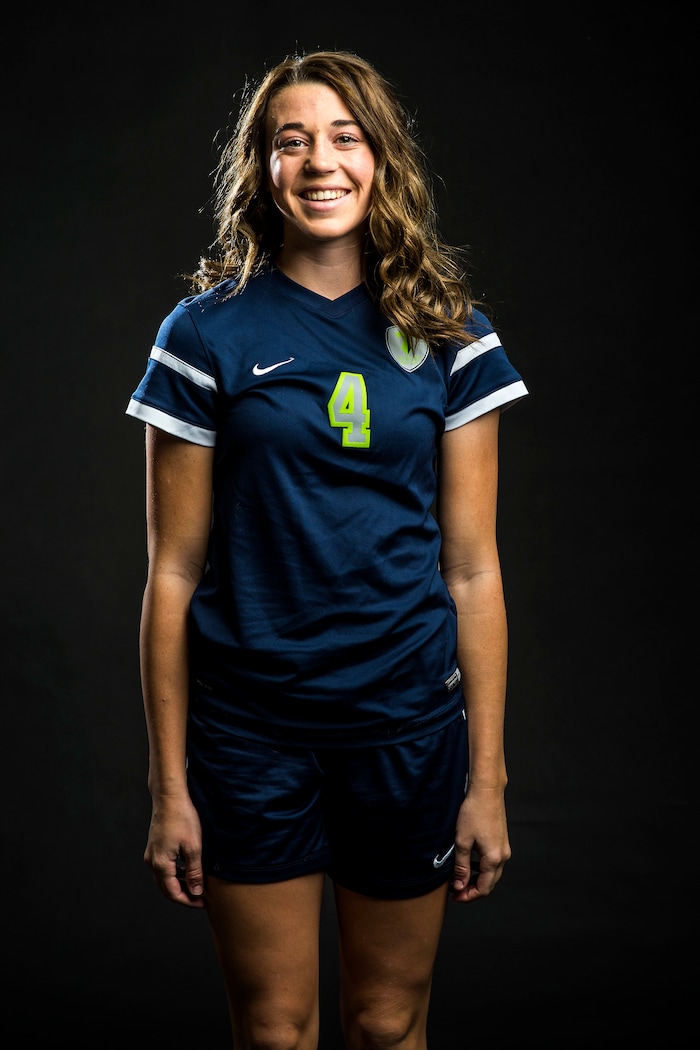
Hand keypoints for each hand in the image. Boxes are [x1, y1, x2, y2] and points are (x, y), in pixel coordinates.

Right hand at [144, 793, 205, 908]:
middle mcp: (152, 861)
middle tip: (201, 897)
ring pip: (165, 878)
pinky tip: (189, 868)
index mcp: (161, 864)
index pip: (173, 893)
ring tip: (197, 884)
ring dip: (180, 884)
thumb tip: (196, 892)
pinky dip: (176, 872)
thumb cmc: (182, 817)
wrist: (169, 796)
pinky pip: (164, 867)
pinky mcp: (154, 847)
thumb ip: (194, 872)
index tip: (203, 903)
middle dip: (184, 895)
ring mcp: (151, 854)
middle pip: (167, 888)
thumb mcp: (193, 847)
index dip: (188, 901)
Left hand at [450, 785, 510, 902]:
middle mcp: (502, 856)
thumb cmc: (473, 813)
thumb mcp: (462, 841)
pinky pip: (493, 862)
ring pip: (492, 873)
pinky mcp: (502, 841)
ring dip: (477, 879)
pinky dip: (482, 868)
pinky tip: (470, 862)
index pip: (483, 888)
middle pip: (489, 883)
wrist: (487, 791)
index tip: (455, 896)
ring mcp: (504, 848)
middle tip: (456, 890)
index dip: (468, 896)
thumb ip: (461, 866)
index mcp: (493, 859)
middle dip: (472, 889)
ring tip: (460, 877)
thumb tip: (459, 885)